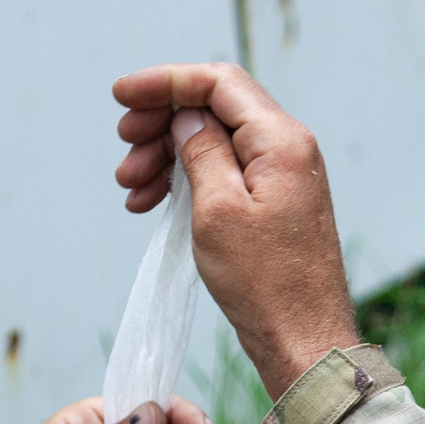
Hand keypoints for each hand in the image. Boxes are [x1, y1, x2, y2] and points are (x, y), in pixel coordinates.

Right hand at [112, 64, 360, 398]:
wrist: (302, 341)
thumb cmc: (265, 284)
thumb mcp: (218, 210)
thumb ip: (201, 151)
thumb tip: (187, 118)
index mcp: (281, 141)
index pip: (218, 83)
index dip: (165, 82)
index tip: (122, 95)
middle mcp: (288, 150)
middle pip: (214, 109)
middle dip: (161, 122)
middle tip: (124, 148)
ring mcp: (282, 178)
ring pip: (213, 143)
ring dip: (165, 155)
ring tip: (130, 187)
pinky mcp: (273, 204)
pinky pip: (223, 175)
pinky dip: (185, 181)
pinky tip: (151, 203)